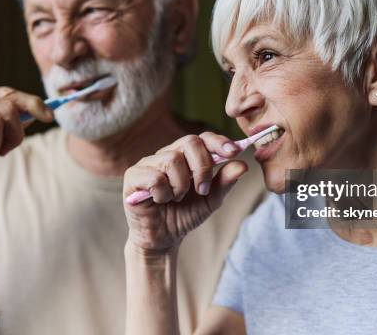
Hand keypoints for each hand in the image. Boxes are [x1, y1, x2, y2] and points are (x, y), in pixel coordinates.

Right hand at [123, 132, 247, 252]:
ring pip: (172, 159)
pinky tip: (160, 201)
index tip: (234, 152)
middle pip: (190, 142)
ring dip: (181, 185)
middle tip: (202, 190)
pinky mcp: (133, 176)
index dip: (219, 142)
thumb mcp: (211, 200)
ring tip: (177, 198)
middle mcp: (167, 154)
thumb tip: (243, 164)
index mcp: (187, 156)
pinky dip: (163, 193)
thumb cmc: (185, 214)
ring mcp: (148, 163)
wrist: (163, 239)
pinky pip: (154, 177)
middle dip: (202, 167)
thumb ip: (225, 182)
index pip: (203, 138)